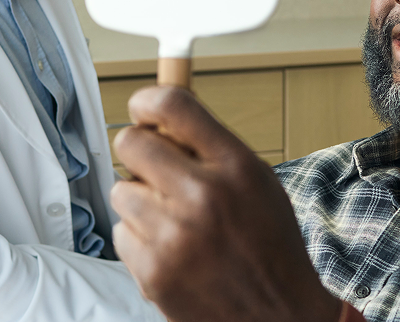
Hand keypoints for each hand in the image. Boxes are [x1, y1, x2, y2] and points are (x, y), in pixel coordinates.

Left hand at [111, 85, 344, 321]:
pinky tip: (170, 249)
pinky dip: (138, 239)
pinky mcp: (153, 272)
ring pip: (121, 190)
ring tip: (173, 220)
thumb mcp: (257, 180)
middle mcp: (203, 195)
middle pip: (132, 142)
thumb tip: (162, 116)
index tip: (142, 108)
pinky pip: (120, 232)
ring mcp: (174, 236)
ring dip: (140, 200)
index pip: (173, 105)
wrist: (279, 316)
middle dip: (138, 150)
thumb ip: (212, 146)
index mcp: (235, 166)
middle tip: (155, 167)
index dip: (148, 99)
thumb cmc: (269, 246)